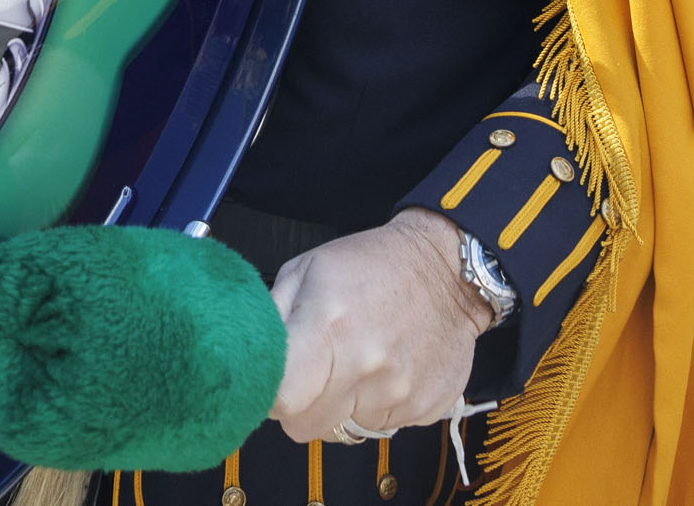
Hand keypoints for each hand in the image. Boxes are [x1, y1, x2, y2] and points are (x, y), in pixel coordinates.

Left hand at [269, 209, 488, 445]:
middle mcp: (366, 367)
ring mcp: (400, 392)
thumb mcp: (307, 269)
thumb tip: (245, 359)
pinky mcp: (427, 407)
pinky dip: (378, 404)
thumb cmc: (370, 264)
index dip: (268, 397)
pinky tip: (388, 367)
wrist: (448, 269)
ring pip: (345, 429)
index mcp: (329, 328)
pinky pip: (383, 425)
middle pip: (307, 427)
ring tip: (358, 360)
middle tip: (314, 371)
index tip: (271, 383)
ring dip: (343, 404)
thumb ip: (271, 317)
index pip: (282, 402)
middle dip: (302, 405)